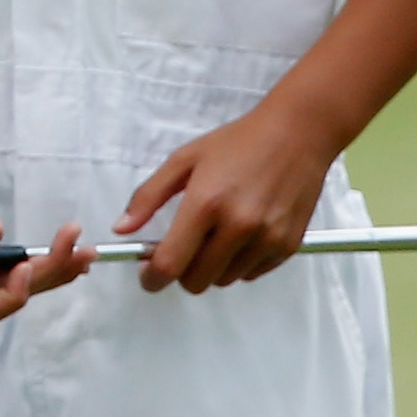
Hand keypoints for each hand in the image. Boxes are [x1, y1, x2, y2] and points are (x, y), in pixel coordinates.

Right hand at [0, 134, 87, 325]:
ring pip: (9, 288)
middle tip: (82, 249)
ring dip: (47, 272)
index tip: (29, 262)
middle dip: (48, 275)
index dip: (15, 293)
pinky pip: (3, 276)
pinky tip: (56, 255)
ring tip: (82, 254)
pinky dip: (32, 267)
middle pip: (7, 298)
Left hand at [120, 99, 335, 290]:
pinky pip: (251, 274)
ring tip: (216, 232)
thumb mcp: (184, 159)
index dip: (152, 278)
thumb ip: (148, 196)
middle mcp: (238, 227)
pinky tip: (241, 234)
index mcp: (205, 203)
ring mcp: (266, 240)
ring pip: (223, 280)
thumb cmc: (236, 144)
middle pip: (197, 281)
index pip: (171, 264)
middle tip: (183, 247)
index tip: (147, 276)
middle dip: (182, 271)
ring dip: (212, 267)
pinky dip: (239, 263)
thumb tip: (121, 229)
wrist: (295, 136)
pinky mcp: (287, 247)